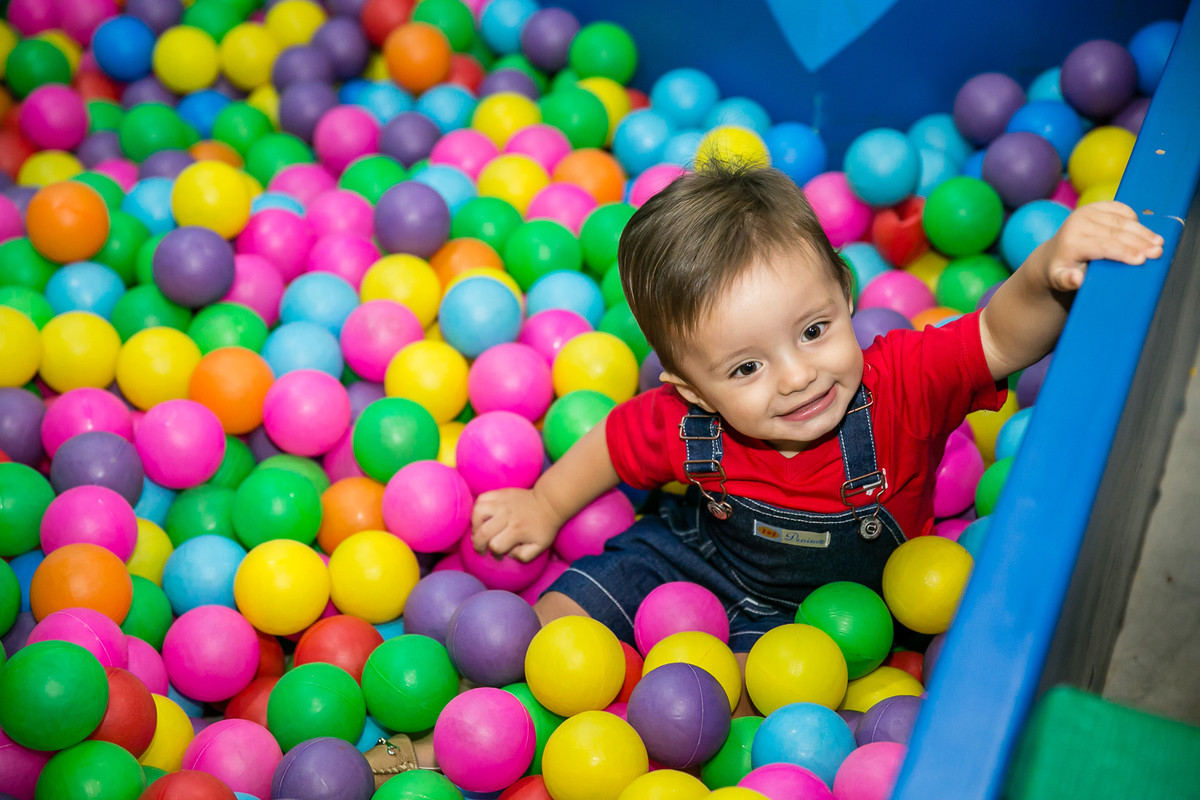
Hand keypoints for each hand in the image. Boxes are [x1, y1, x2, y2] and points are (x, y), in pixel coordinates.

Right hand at [470, 488, 561, 562]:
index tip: (499, 555)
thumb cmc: (544, 527)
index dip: (495, 554)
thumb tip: (508, 554)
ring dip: (474, 525)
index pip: (496, 545)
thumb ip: (524, 556)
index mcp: (517, 530)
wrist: (549, 502)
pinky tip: (482, 517)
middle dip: (478, 544)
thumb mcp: (540, 546)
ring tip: (479, 531)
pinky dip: (477, 509)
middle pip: (483, 532)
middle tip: (481, 549)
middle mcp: (507, 515)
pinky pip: (481, 499)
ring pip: (478, 512)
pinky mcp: (500, 493)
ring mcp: (502, 502)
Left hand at [1043, 201, 1163, 291]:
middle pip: (1116, 233)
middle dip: (1139, 243)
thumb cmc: (1060, 270)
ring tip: (1158, 242)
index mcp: (1071, 242)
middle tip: (1157, 252)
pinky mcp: (1094, 206)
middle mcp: (1078, 223)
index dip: (1124, 252)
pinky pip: (1119, 209)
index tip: (1142, 260)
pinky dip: (1134, 218)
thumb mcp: (1059, 280)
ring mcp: (1086, 212)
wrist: (1053, 254)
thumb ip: (1067, 280)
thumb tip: (1076, 278)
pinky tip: (1145, 230)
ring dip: (1142, 231)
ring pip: (1121, 220)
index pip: (1103, 246)